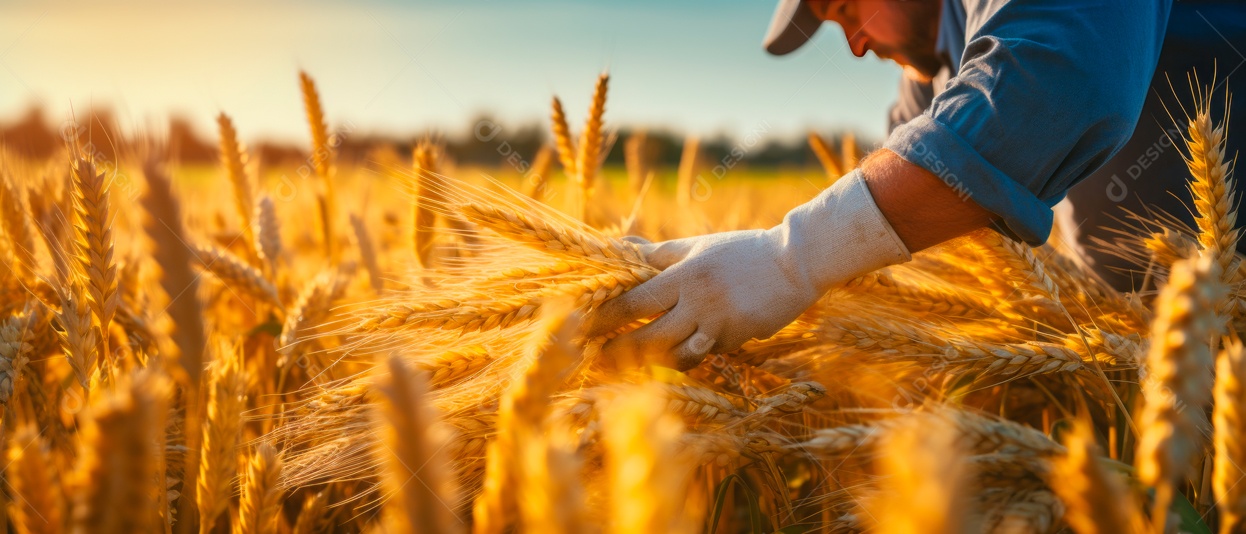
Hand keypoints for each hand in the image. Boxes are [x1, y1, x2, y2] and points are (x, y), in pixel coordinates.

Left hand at [587, 170, 911, 369]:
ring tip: (629, 362)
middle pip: (649, 336)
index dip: (608, 317)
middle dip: (621, 350)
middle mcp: (699, 303)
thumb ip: (658, 253)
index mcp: (685, 275)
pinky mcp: (737, 340)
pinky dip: (687, 356)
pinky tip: (673, 356)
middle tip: (597, 358)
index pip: (636, 301)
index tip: (585, 326)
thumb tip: (619, 245)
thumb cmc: (740, 251)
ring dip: (652, 361)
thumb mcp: (698, 246)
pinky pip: (704, 354)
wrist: (795, 262)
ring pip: (676, 355)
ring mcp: (720, 325)